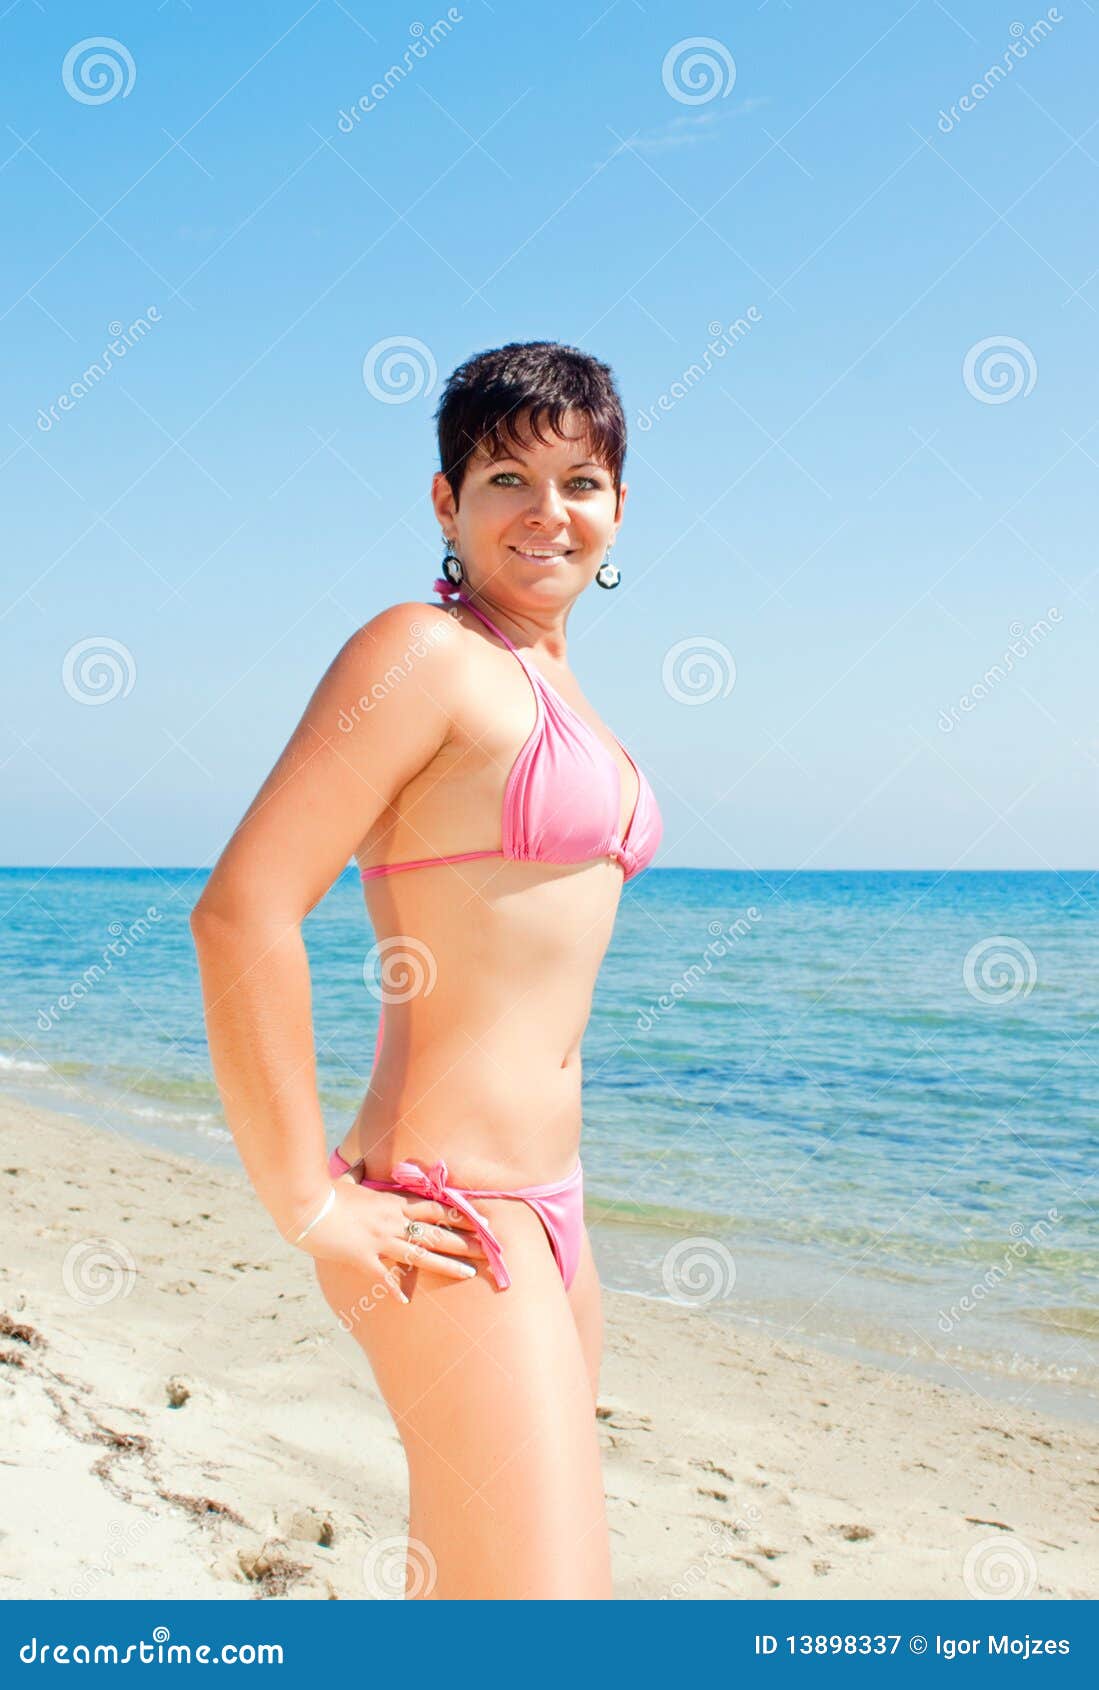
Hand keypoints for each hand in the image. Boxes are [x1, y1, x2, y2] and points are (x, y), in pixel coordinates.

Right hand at [291, 1171, 486, 1303]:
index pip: (434, 1208)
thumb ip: (357, 1174)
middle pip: (437, 1231)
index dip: (459, 1214)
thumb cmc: (326, 1192)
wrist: (306, 1205)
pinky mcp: (363, 1257)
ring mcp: (380, 1240)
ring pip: (422, 1253)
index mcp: (392, 1203)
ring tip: (469, 1273)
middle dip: (465, 1241)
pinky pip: (383, 1275)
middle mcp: (393, 1221)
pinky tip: (405, 1300)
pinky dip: (394, 1287)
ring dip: (447, 1264)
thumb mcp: (346, 1181)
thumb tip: (356, 1163)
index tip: (482, 1220)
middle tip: (489, 1250)